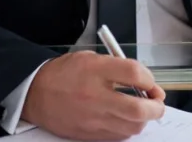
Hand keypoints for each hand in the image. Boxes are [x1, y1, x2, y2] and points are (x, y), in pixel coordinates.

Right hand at [21, 51, 166, 139]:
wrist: (35, 94)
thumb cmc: (63, 74)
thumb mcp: (91, 58)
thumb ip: (118, 67)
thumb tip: (144, 81)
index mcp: (95, 71)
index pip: (134, 74)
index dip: (149, 79)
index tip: (150, 82)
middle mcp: (95, 96)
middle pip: (139, 109)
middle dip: (156, 107)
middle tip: (157, 102)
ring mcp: (92, 118)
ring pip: (132, 127)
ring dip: (143, 119)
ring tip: (141, 110)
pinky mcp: (89, 134)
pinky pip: (119, 136)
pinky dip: (128, 128)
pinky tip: (125, 119)